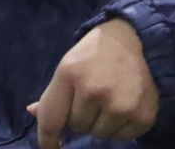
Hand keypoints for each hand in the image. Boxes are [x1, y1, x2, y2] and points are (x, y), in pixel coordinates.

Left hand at [32, 19, 158, 147]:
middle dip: (83, 116)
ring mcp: (120, 104)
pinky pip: (122, 137)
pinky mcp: (142, 114)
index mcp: (70, 74)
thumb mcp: (69, 65)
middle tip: (95, 95)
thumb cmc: (96, 53)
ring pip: (99, 134)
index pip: (51, 121)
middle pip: (78, 127)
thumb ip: (52, 93)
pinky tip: (127, 104)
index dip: (47, 140)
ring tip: (112, 98)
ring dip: (103, 122)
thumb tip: (32, 113)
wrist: (136, 37)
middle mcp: (94, 90)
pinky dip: (122, 127)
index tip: (51, 146)